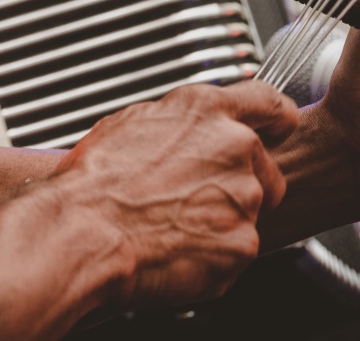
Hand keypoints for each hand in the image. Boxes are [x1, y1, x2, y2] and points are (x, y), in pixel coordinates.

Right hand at [51, 81, 298, 308]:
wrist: (84, 232)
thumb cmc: (96, 181)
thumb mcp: (134, 122)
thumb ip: (181, 122)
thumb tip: (191, 128)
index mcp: (207, 111)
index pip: (270, 104)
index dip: (275, 121)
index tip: (276, 131)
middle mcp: (235, 147)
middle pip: (265, 169)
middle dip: (239, 185)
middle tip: (194, 199)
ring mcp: (244, 197)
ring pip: (249, 212)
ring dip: (222, 220)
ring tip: (173, 225)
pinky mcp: (242, 244)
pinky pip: (236, 250)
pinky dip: (213, 256)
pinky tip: (176, 249)